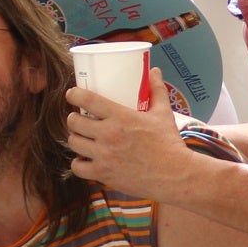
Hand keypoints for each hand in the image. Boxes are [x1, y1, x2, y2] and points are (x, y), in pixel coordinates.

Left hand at [64, 69, 189, 200]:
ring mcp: (104, 156)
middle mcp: (108, 135)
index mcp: (121, 116)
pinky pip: (77, 167)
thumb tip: (155, 71)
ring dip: (76, 138)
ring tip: (82, 138)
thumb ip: (157, 90)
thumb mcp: (163, 113)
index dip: (74, 94)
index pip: (87, 99)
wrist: (175, 175)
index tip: (72, 94)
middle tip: (79, 119)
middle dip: (73, 118)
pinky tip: (85, 159)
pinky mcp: (104, 174)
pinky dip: (79, 163)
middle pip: (73, 122)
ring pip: (73, 143)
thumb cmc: (169, 143)